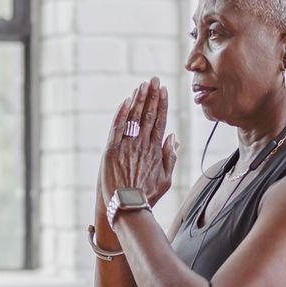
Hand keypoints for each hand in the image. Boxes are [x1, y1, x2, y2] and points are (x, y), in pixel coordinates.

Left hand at [98, 76, 178, 209]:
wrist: (127, 206)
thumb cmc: (146, 196)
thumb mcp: (166, 179)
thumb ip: (170, 157)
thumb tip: (174, 137)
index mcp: (156, 151)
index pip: (160, 121)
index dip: (162, 105)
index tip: (164, 91)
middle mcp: (142, 145)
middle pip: (148, 115)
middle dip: (152, 96)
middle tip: (154, 80)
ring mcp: (127, 147)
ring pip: (134, 118)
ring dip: (138, 100)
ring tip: (142, 85)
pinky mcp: (112, 151)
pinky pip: (117, 128)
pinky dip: (122, 114)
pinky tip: (126, 101)